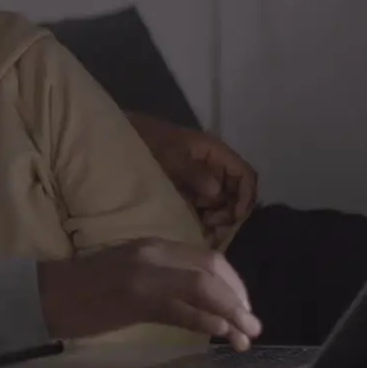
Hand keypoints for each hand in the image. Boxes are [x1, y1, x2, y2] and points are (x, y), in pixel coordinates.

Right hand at [37, 238, 261, 350]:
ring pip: (203, 288)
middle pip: (212, 270)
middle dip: (239, 299)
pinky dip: (206, 321)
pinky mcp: (135, 299)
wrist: (47, 293)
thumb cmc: (85, 287)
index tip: (242, 307)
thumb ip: (163, 276)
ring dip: (231, 314)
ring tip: (245, 336)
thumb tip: (201, 298)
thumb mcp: (131, 272)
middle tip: (251, 324)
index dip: (234, 284)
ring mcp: (144, 275)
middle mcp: (154, 254)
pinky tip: (221, 334)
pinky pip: (180, 308)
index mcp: (154, 245)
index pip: (208, 258)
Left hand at [128, 113, 257, 235]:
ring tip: (204, 229)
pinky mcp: (188, 190)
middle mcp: (213, 166)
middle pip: (236, 192)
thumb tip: (216, 191)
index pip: (244, 173)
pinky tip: (197, 228)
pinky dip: (204, 218)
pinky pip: (204, 206)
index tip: (234, 217)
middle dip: (230, 211)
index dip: (246, 195)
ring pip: (221, 202)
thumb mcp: (170, 154)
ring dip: (217, 217)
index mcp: (215, 152)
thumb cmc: (148, 140)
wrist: (121, 138)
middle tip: (212, 225)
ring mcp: (200, 179)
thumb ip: (194, 172)